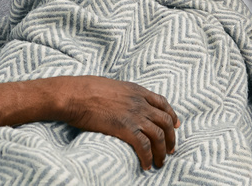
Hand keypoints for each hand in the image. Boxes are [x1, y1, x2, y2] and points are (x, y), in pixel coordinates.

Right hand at [60, 76, 178, 168]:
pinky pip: (144, 146)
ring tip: (160, 162)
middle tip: (170, 150)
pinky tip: (146, 165)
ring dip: (162, 151)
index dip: (172, 116)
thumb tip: (122, 104)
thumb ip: (123, 95)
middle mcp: (140, 102)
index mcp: (137, 90)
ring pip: (159, 136)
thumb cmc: (86, 89)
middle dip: (171, 138)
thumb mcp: (112, 86)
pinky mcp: (126, 128)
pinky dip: (148, 157)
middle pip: (165, 121)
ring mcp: (134, 115)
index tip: (176, 125)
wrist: (75, 94)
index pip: (163, 103)